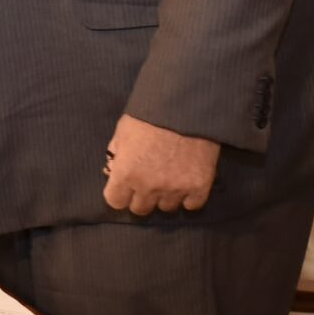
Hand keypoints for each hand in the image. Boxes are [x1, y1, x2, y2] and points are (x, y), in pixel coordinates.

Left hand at [101, 114, 219, 215]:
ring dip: (165, 196)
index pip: (115, 201)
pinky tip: (186, 182)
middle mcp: (148, 186)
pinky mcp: (199, 186)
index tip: (124, 185)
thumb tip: (114, 170)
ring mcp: (175, 189)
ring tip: (169, 177)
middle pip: (140, 209)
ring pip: (166, 208)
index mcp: (125, 173)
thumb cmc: (149, 115)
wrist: (185, 105)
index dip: (119, 193)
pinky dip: (189, 197)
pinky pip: (191, 205)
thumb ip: (118, 154)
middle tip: (147, 181)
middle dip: (140, 196)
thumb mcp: (123, 131)